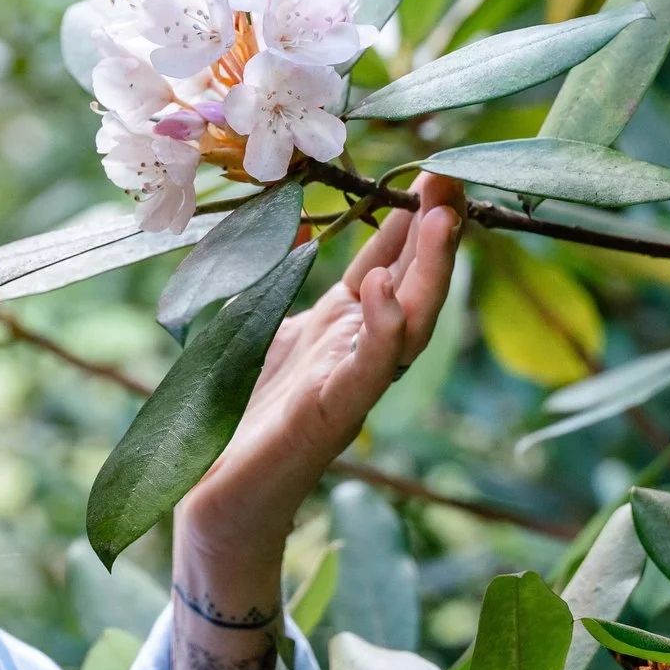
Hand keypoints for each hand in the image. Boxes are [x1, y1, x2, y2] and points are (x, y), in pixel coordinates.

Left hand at [175, 173, 465, 573]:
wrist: (218, 496)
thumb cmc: (239, 419)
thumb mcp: (268, 330)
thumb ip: (289, 286)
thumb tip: (299, 225)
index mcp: (342, 330)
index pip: (391, 265)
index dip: (413, 222)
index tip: (436, 173)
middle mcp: (357, 354)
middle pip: (414, 287)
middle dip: (436, 236)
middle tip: (452, 182)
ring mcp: (351, 385)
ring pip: (409, 324)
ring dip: (427, 272)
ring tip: (439, 220)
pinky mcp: (332, 415)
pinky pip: (369, 369)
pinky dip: (383, 330)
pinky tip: (385, 291)